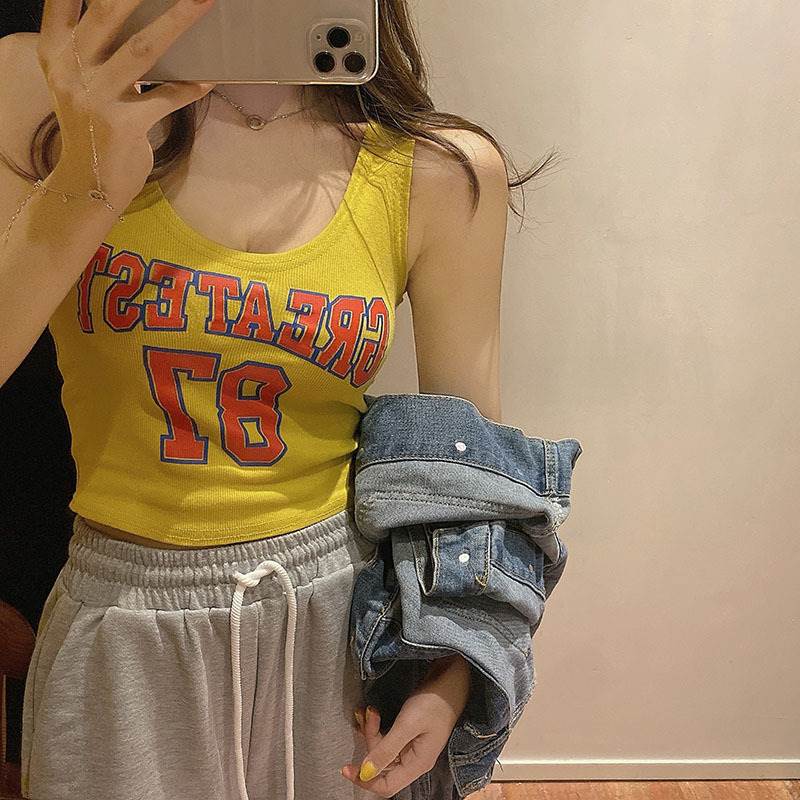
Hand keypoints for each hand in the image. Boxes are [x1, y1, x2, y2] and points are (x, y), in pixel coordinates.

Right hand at [38, 0, 218, 203]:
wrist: (88, 182)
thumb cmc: (92, 125)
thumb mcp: (81, 81)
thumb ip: (97, 49)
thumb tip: (142, 16)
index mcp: (56, 51)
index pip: (63, 1)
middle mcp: (71, 69)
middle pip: (109, 14)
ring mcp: (96, 98)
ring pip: (142, 50)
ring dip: (177, 22)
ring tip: (203, 2)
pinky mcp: (123, 125)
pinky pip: (166, 98)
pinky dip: (189, 88)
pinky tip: (209, 77)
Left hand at [340, 653, 470, 796]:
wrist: (452, 678)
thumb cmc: (434, 701)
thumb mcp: (408, 725)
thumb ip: (386, 750)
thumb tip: (365, 773)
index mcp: (417, 764)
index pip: (387, 787)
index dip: (365, 780)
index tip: (345, 767)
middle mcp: (414, 759)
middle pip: (382, 764)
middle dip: (369, 740)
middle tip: (368, 714)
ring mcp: (412, 745)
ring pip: (383, 747)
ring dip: (372, 729)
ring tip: (369, 709)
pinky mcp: (410, 732)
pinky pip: (388, 736)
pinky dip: (378, 725)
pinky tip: (373, 711)